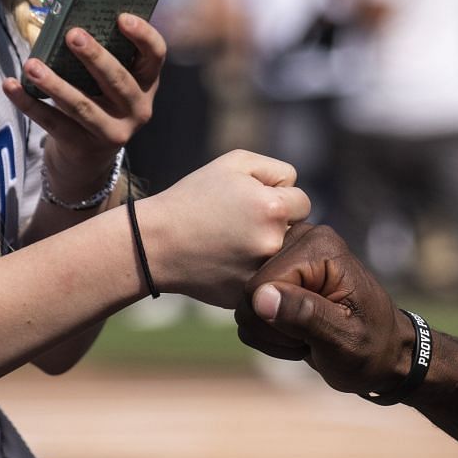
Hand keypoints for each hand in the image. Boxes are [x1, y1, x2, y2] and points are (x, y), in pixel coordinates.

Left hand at [3, 14, 165, 199]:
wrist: (87, 158)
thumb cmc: (96, 102)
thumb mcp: (106, 83)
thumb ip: (96, 57)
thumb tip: (61, 23)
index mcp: (146, 83)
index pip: (155, 55)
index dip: (143, 35)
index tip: (121, 17)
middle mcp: (137, 109)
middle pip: (118, 80)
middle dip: (94, 56)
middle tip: (72, 34)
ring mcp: (113, 132)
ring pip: (82, 105)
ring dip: (55, 84)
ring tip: (31, 65)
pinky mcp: (84, 147)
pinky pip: (53, 123)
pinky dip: (29, 104)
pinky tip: (11, 86)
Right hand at [137, 150, 309, 307]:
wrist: (155, 243)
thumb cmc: (193, 197)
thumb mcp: (234, 163)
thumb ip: (276, 170)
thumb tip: (296, 190)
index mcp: (274, 208)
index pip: (302, 201)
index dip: (279, 197)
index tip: (253, 202)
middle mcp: (274, 243)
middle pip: (296, 230)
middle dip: (277, 225)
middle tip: (241, 223)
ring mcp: (263, 273)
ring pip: (284, 256)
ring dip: (268, 248)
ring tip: (233, 242)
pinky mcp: (251, 293)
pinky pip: (267, 277)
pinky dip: (252, 269)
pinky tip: (226, 261)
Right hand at [236, 225, 413, 395]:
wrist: (382, 355)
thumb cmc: (372, 348)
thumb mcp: (344, 339)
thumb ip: (305, 315)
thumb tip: (261, 298)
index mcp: (319, 246)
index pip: (261, 286)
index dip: (278, 320)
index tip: (316, 334)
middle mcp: (298, 240)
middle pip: (248, 293)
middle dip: (276, 327)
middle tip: (313, 336)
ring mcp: (286, 257)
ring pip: (245, 306)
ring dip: (273, 333)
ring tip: (309, 335)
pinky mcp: (276, 276)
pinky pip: (249, 312)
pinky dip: (270, 334)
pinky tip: (299, 334)